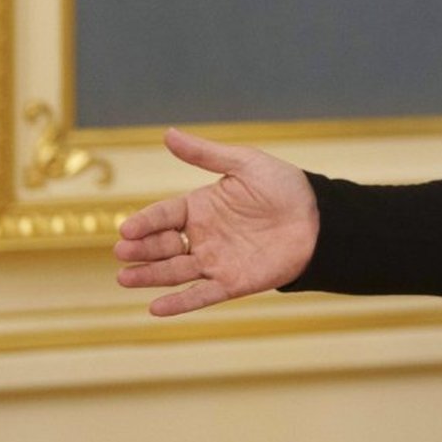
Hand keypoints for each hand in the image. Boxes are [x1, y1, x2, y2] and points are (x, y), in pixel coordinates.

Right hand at [113, 128, 319, 316]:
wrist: (320, 218)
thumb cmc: (284, 187)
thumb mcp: (245, 164)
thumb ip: (206, 154)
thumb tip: (167, 133)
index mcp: (201, 207)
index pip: (164, 214)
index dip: (145, 222)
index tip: (126, 229)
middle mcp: (202, 236)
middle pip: (163, 245)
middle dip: (141, 250)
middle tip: (122, 252)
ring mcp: (215, 261)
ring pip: (175, 271)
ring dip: (149, 277)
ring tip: (124, 278)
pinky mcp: (231, 283)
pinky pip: (201, 294)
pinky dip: (179, 303)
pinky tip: (155, 308)